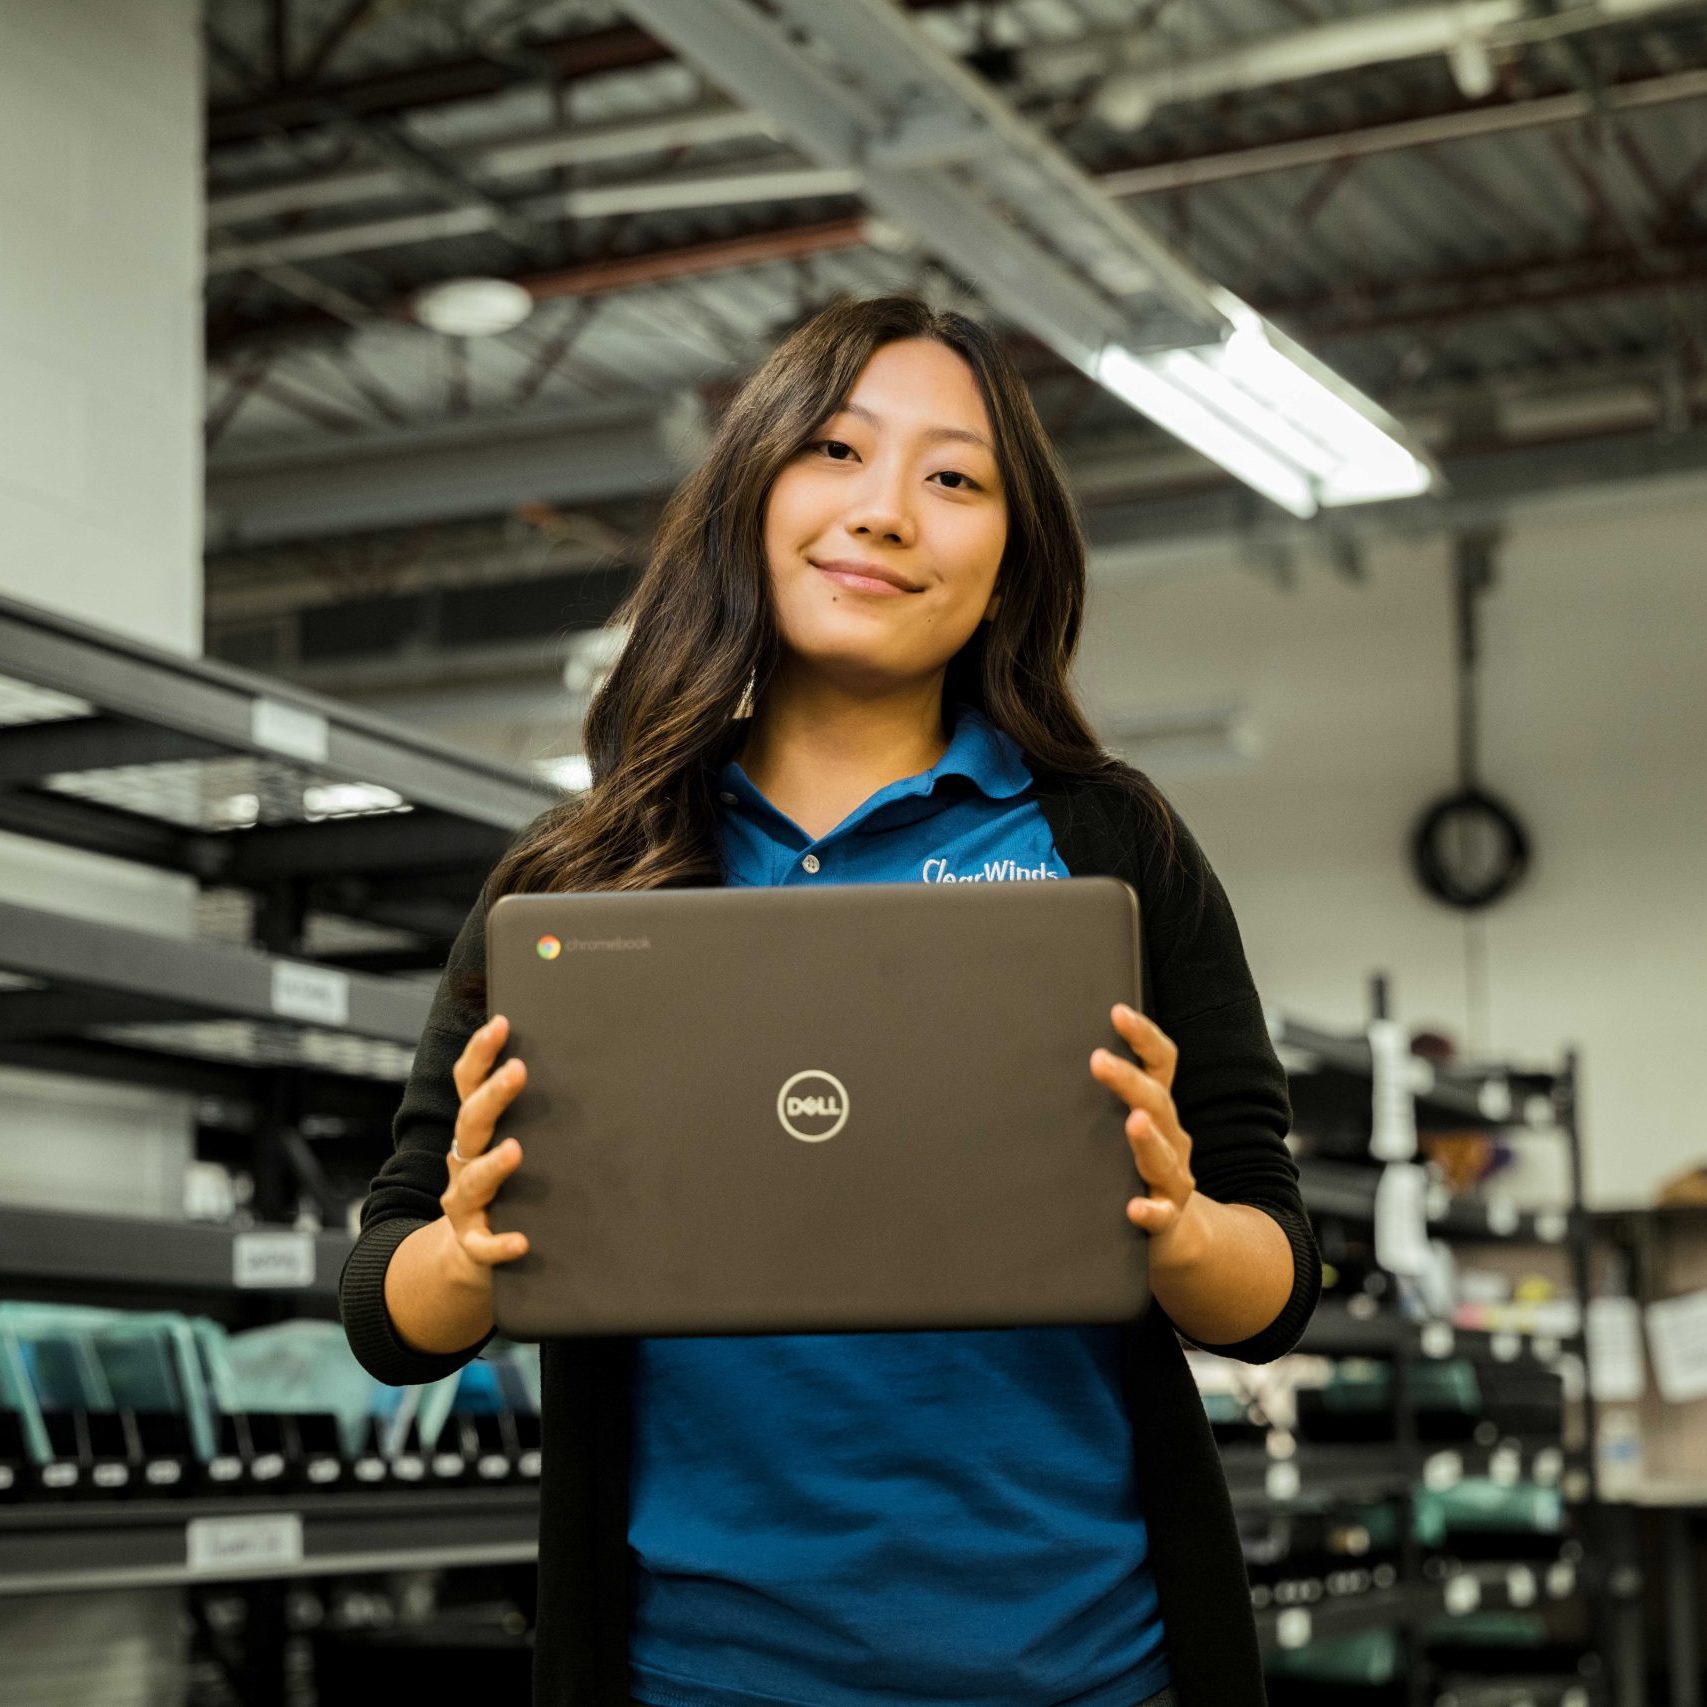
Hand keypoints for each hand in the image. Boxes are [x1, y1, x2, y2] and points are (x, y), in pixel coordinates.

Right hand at [442, 1013, 530, 1285]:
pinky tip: (521, 1242)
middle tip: (518, 1070)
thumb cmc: (507, 1183)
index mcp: (474, 1131)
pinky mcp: (473, 1243)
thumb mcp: (513, 1139)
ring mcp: (464, 1203)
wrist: (471, 1250)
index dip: (480, 1053)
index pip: (469, 1084)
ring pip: (471, 1181)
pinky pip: (483, 1246)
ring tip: (515, 1151)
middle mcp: (462, 1161)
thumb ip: (536, 1110)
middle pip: (470, 1123)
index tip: (501, 1023)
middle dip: (492, 1095)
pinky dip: (499, 1244)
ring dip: (492, 1165)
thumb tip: (586, 1057)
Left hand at [1089, 1004, 1202, 1258]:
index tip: (1118, 1012)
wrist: (1177, 1237)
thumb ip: (1095, 1099)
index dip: (1143, 1036)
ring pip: (1164, 1156)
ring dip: (1148, 1138)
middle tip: (1098, 1060)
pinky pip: (1162, 1215)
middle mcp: (1171, 1138)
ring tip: (1133, 1121)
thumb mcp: (1121, 1129)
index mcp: (1158, 1110)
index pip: (1160, 1064)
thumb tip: (1038, 1057)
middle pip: (1157, 1102)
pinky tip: (1134, 1209)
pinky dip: (1150, 1211)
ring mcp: (1172, 1180)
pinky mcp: (1167, 1219)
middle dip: (1129, 1080)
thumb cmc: (1135, 1171)